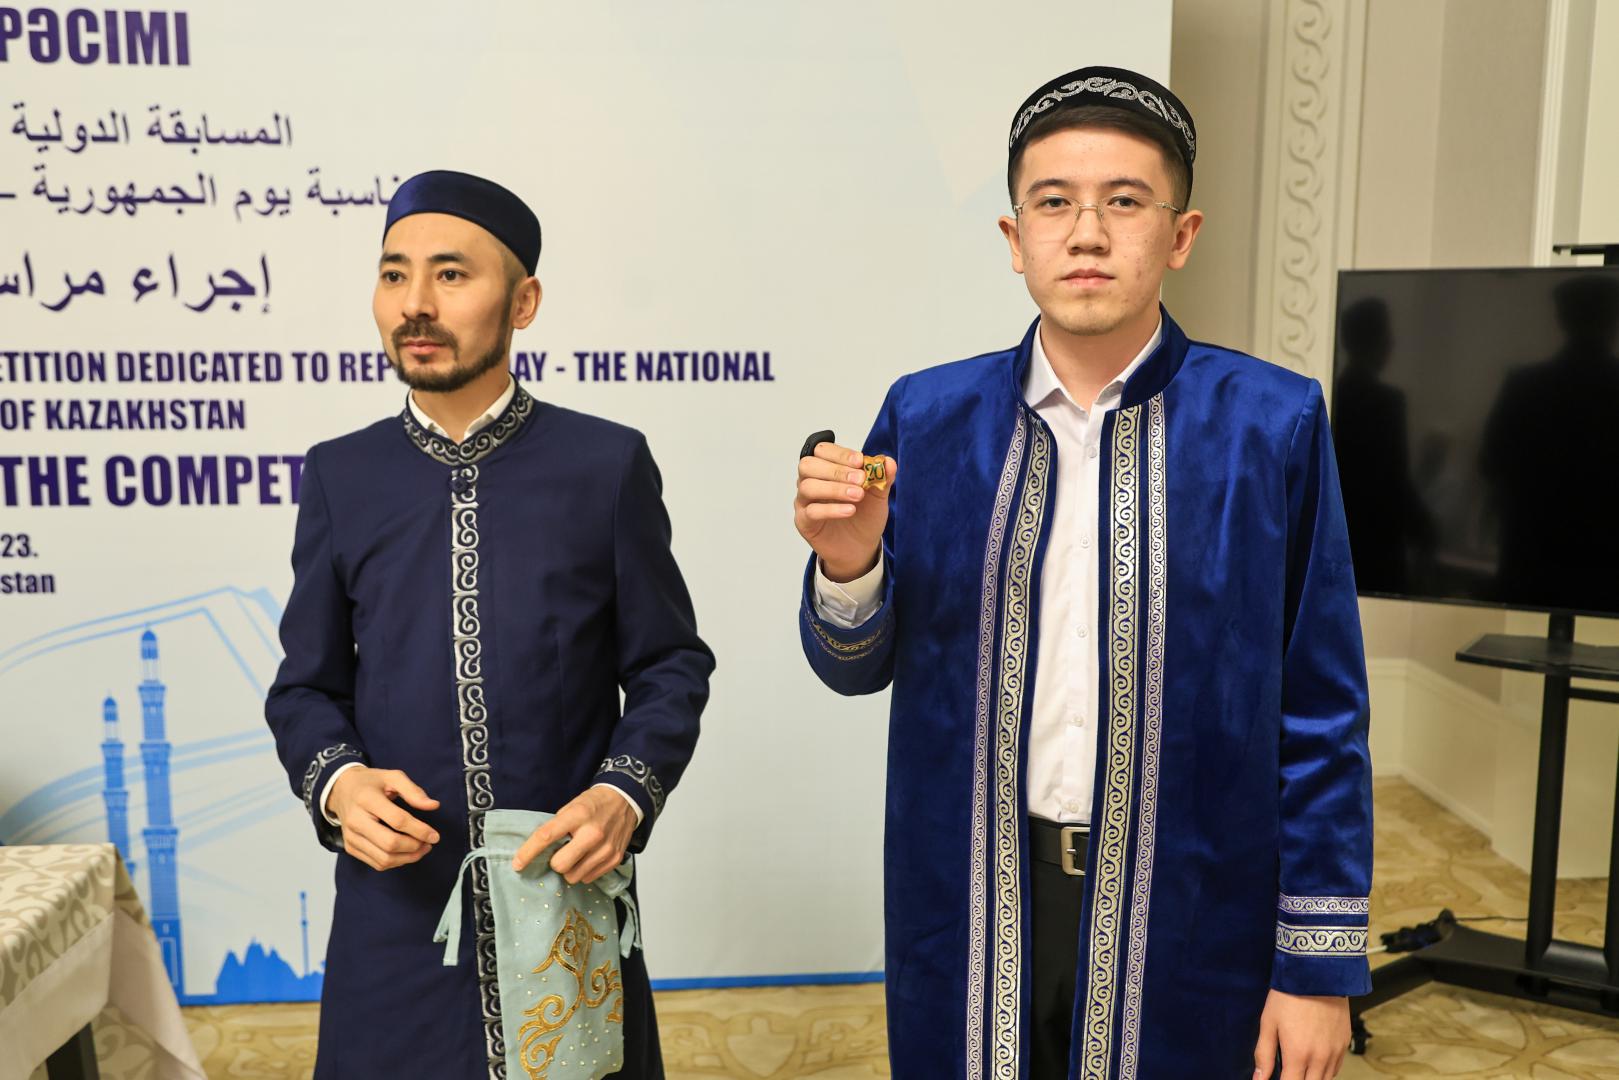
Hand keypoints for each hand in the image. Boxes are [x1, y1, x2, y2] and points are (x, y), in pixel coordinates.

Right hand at [327, 766, 440, 871]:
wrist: (342, 790)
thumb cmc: (371, 783)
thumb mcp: (393, 777)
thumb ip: (413, 791)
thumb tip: (433, 806)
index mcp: (366, 799)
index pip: (397, 820)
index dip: (420, 830)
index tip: (435, 835)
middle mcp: (355, 820)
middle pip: (390, 843)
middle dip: (414, 847)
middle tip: (429, 843)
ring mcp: (351, 836)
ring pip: (383, 859)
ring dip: (408, 858)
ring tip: (421, 849)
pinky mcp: (350, 847)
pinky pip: (376, 863)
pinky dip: (396, 862)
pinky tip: (406, 853)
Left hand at [511, 786, 636, 884]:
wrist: (625, 801)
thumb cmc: (594, 803)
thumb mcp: (572, 805)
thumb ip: (557, 826)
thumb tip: (539, 851)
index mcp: (578, 815)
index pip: (547, 836)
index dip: (528, 852)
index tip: (517, 864)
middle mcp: (593, 833)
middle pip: (560, 864)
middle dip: (555, 862)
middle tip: (561, 853)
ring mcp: (605, 848)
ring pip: (574, 876)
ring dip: (570, 869)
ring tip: (577, 855)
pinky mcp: (614, 859)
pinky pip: (588, 878)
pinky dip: (584, 871)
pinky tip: (588, 857)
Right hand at [793, 440, 896, 581]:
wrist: (861, 547)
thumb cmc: (864, 516)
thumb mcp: (878, 495)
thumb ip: (882, 477)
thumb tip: (888, 461)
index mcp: (825, 468)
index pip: (822, 450)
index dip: (840, 454)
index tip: (860, 461)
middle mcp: (810, 481)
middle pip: (808, 465)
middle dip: (836, 470)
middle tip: (860, 480)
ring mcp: (804, 502)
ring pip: (808, 487)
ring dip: (835, 489)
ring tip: (857, 495)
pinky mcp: (804, 522)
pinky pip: (811, 511)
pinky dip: (832, 509)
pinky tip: (850, 511)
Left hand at [1252, 989, 1348, 1079]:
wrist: (1317, 974)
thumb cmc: (1288, 997)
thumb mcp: (1269, 1024)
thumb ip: (1264, 1055)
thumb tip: (1258, 1079)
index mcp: (1298, 1055)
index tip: (1275, 1079)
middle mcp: (1319, 1059)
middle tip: (1288, 1073)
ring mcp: (1335, 1052)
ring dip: (1311, 1079)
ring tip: (1299, 1071)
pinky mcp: (1345, 1044)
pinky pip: (1336, 1069)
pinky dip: (1325, 1073)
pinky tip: (1314, 1065)